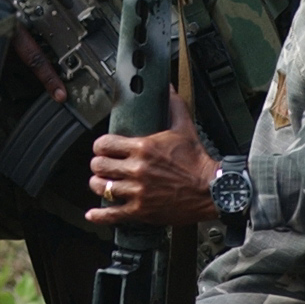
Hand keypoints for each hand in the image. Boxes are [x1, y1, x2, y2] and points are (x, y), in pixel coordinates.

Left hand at [86, 92, 217, 225]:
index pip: (105, 144)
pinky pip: (112, 214)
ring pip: (102, 188)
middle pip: (99, 166)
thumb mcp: (184, 128)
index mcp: (143, 148)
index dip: (100, 146)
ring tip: (101, 184)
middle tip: (102, 166)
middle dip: (98, 165)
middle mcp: (137, 169)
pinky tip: (93, 214)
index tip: (103, 148)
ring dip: (99, 185)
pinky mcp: (141, 211)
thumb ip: (173, 106)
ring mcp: (137, 191)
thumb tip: (168, 88)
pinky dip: (100, 215)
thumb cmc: (197, 160)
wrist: (211, 189)